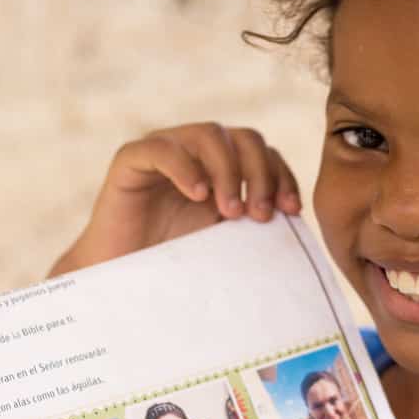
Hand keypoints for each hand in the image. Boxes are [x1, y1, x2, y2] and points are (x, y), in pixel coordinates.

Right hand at [50, 123, 301, 276]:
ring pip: (209, 134)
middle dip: (259, 174)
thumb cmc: (173, 268)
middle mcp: (197, 153)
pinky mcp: (131, 161)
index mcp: (223, 169)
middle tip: (258, 215)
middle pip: (244, 137)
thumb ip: (253, 225)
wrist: (118, 283)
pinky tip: (197, 195)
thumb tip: (300, 226)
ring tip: (228, 212)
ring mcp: (165, 152)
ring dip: (227, 170)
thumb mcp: (225, 244)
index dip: (282, 176)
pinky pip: (162, 148)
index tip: (291, 212)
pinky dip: (185, 166)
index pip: (264, 153)